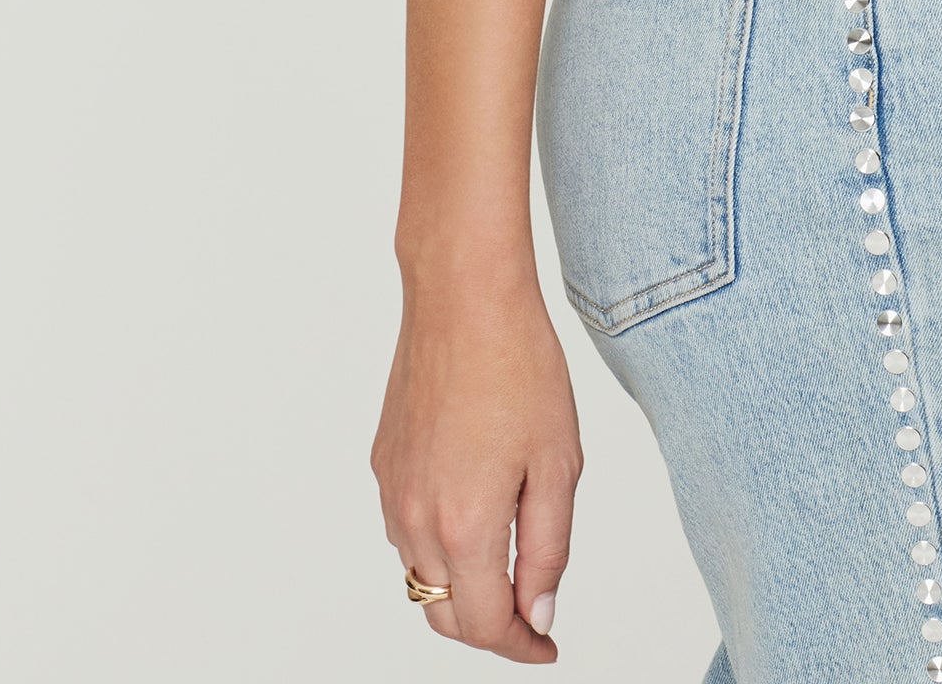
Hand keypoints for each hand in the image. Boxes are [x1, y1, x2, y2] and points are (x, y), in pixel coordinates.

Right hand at [373, 258, 581, 659]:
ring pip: (421, 574)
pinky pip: (407, 529)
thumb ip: (547, 550)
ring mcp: (393, 490)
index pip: (485, 625)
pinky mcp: (384, 462)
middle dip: (489, 627)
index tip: (546, 646)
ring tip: (508, 561)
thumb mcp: (558, 463)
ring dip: (461, 585)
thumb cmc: (519, 364)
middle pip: (444, 614)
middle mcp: (416, 518)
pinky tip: (473, 510)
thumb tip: (538, 613)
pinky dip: (438, 543)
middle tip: (531, 615)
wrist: (464, 295)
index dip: (520, 646)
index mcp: (464, 525)